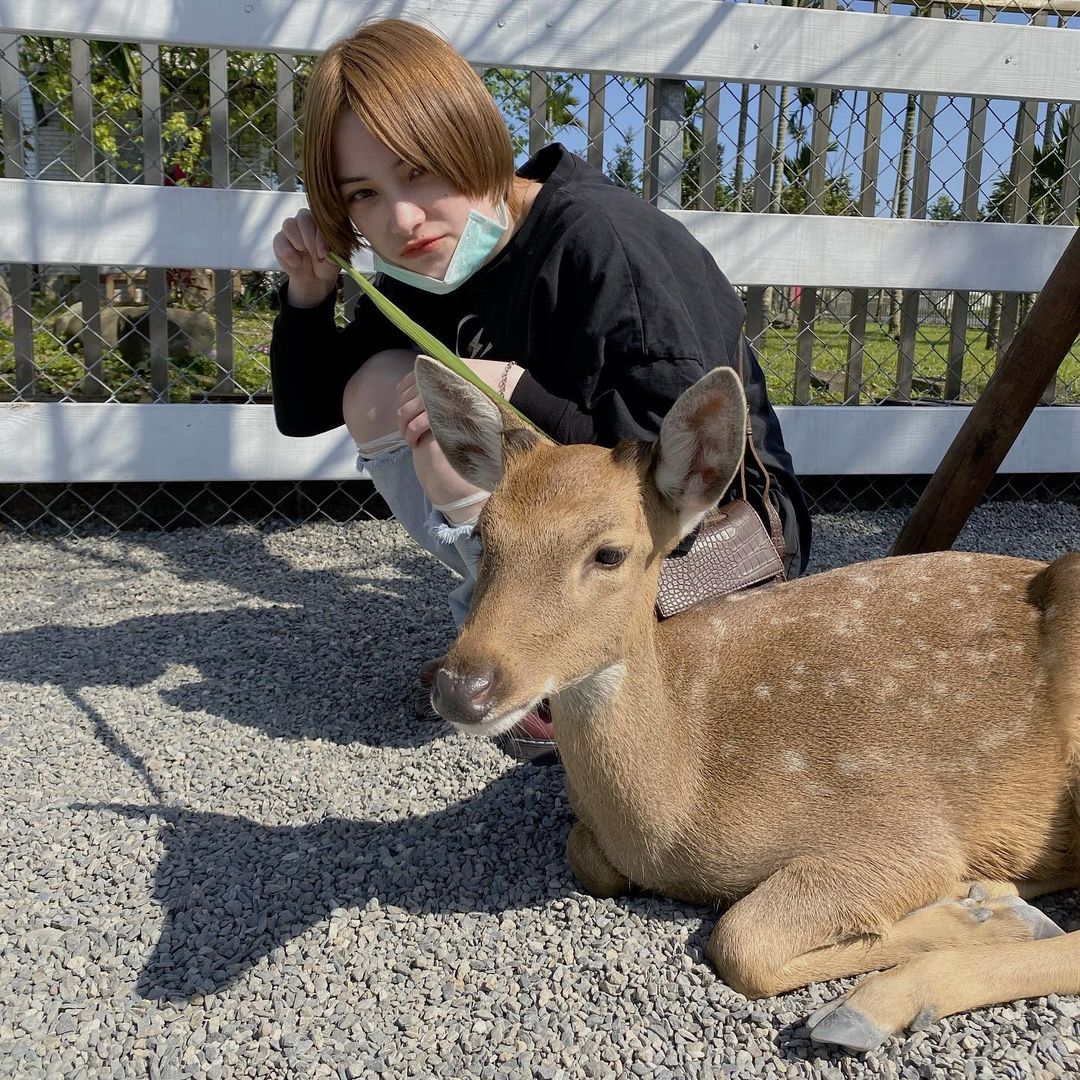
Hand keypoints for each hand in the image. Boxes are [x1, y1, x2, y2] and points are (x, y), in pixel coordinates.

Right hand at [272, 208, 339, 307]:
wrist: (315, 277)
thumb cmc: (327, 263)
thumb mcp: (335, 257)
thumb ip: (333, 248)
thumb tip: (327, 244)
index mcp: (320, 221)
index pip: (319, 218)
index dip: (320, 235)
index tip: (324, 252)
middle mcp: (304, 220)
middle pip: (302, 217)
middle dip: (309, 238)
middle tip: (315, 255)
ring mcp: (291, 229)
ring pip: (289, 225)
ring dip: (298, 242)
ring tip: (305, 255)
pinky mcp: (279, 240)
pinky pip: (279, 241)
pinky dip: (288, 254)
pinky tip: (297, 263)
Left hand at [394, 359, 523, 448]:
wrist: (501, 385)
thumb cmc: (483, 385)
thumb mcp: (458, 376)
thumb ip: (443, 382)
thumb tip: (428, 395)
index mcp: (430, 369)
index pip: (403, 386)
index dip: (401, 402)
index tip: (406, 416)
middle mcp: (427, 379)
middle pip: (402, 402)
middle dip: (401, 420)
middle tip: (407, 433)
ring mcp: (431, 394)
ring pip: (406, 413)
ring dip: (405, 430)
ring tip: (412, 440)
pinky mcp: (438, 410)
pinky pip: (417, 423)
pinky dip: (413, 433)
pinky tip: (417, 442)